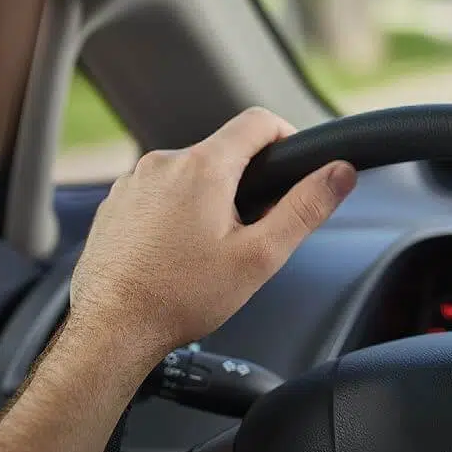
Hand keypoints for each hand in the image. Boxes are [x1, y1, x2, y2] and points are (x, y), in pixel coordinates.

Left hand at [68, 107, 356, 362]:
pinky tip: (178, 253)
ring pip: (191, 174)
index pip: (258, 121)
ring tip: (211, 249)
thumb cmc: (180, 297)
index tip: (293, 167)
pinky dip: (178, 212)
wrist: (111, 331)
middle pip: (224, 151)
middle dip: (247, 182)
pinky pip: (160, 193)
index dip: (287, 137)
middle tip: (253, 230)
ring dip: (211, 199)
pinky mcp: (115, 205)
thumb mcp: (261, 256)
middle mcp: (162, 164)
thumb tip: (340, 172)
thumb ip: (306, 208)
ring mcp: (132, 184)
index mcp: (202, 168)